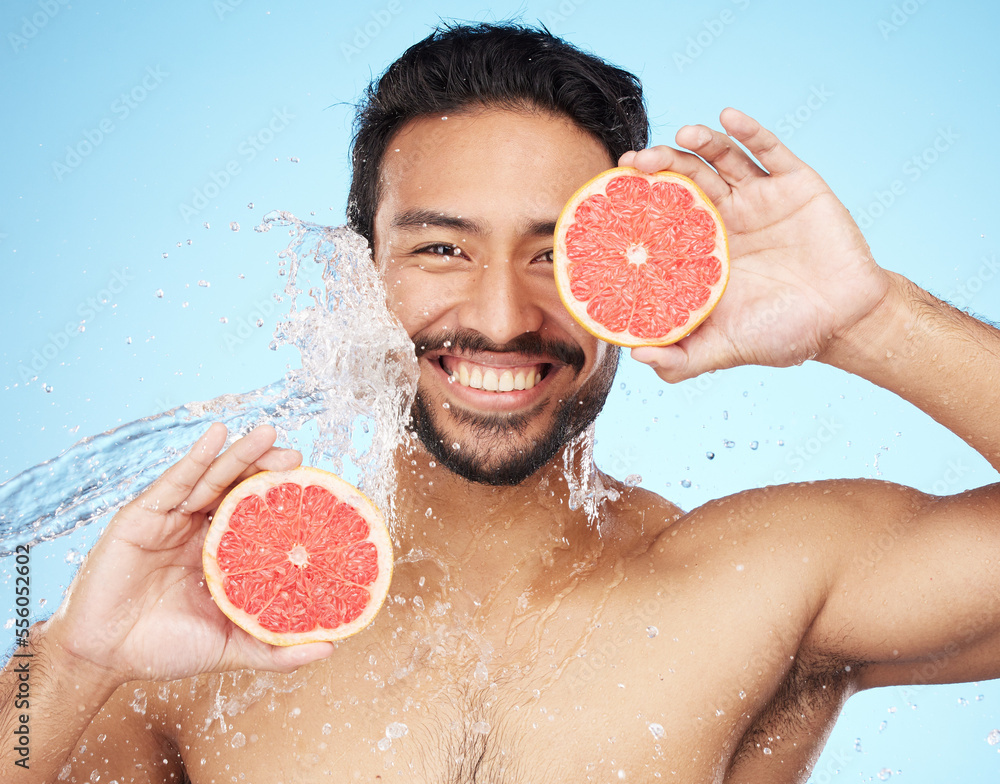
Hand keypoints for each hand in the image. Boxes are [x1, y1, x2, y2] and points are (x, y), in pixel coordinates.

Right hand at [43, 423, 333, 684]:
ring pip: (211, 479)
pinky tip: (218, 435)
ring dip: (240, 453)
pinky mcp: (143, 516)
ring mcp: (172, 521)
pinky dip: (197, 457)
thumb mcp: (230, 648)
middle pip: (237, 489)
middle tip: (296, 456)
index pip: (258, 517)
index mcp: (221, 555)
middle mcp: (199, 531)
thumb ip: (275, 649)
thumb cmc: (165, 651)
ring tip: (267, 432)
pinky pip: (174, 482)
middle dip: (266, 468)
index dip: (283, 500)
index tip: (318, 488)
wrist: (106, 658)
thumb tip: (330, 648)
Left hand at [619, 108, 890, 382]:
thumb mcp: (724, 349)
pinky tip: (728, 116)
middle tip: (635, 161)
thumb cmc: (781, 334)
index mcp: (706, 249)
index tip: (613, 191)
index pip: (665, 214)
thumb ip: (682, 359)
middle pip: (688, 178)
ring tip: (681, 135)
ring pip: (723, 158)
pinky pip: (771, 150)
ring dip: (701, 142)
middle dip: (661, 165)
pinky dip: (750, 130)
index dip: (641, 200)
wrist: (845, 322)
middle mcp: (729, 218)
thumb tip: (637, 358)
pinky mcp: (796, 185)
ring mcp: (761, 198)